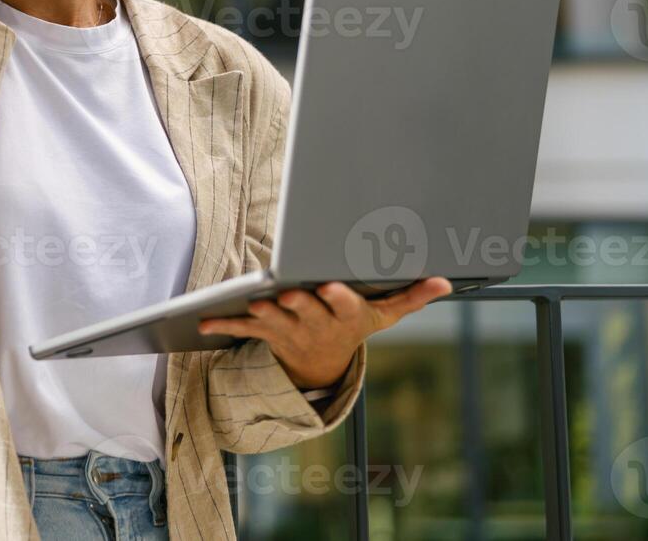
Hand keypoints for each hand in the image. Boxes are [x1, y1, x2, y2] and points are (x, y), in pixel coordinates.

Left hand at [197, 277, 453, 389]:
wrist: (321, 365)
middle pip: (307, 312)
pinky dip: (223, 323)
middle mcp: (317, 325)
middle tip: (287, 293)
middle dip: (298, 303)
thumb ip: (411, 296)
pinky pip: (242, 328)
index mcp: (345, 316)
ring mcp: (290, 330)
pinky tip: (203, 319)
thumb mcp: (383, 314)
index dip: (337, 298)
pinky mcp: (265, 331)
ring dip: (263, 313)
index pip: (344, 307)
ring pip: (275, 320)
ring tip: (253, 303)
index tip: (330, 287)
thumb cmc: (352, 325)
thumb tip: (444, 281)